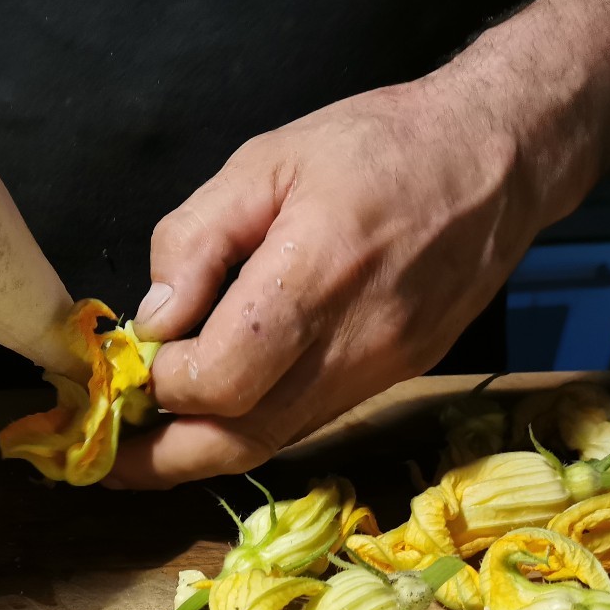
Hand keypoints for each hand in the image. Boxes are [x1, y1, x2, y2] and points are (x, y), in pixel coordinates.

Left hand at [110, 73, 543, 489]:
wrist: (496, 161)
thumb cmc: (378, 146)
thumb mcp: (266, 161)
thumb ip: (197, 239)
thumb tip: (155, 318)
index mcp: (315, 275)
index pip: (224, 378)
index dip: (167, 382)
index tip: (144, 356)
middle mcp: (352, 343)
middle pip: (243, 440)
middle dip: (166, 460)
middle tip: (112, 462)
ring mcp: (379, 371)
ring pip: (275, 442)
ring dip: (205, 452)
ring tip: (151, 446)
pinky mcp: (393, 378)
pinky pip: (309, 421)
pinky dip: (254, 427)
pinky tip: (221, 412)